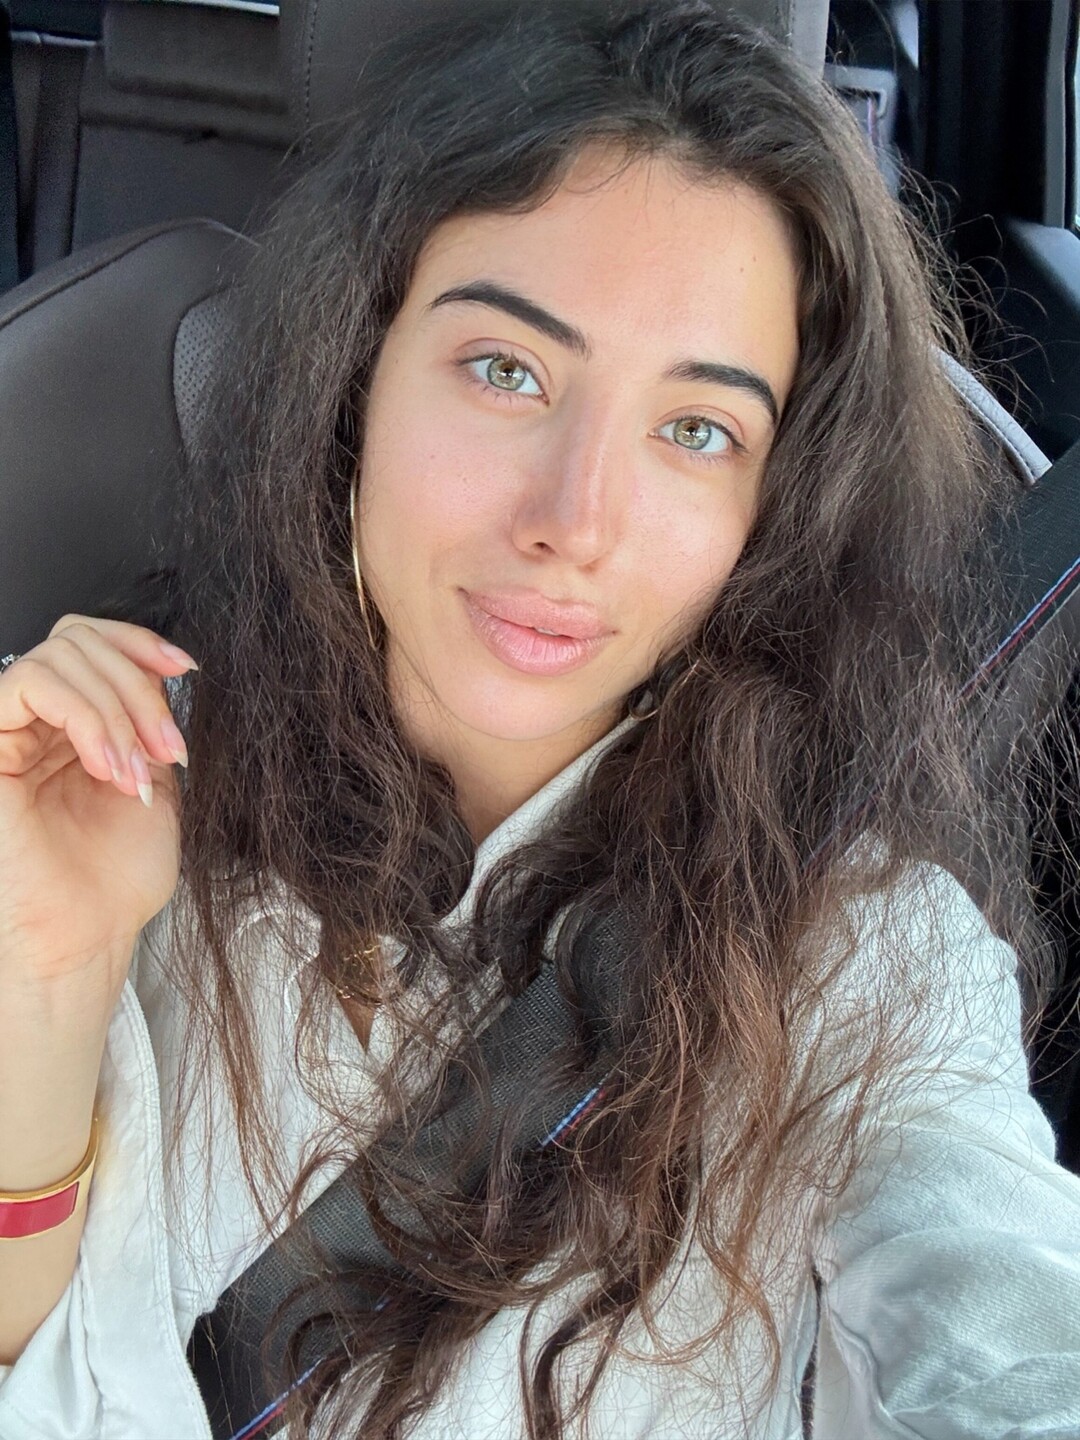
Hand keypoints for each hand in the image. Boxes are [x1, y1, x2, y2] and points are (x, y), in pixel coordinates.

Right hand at [0, 615, 195, 1010]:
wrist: (89, 935)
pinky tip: (107, 764)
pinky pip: (29, 683)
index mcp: (74, 725)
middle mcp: (37, 723)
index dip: (140, 642)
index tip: (185, 667)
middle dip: (139, 687)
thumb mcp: (156, 783)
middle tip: (168, 748)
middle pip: (80, 640)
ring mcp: (9, 732)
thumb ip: (150, 724)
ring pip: (60, 656)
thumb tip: (165, 671)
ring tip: (137, 771)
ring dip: (118, 708)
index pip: (92, 643)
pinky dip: (85, 714)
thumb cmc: (116, 879)